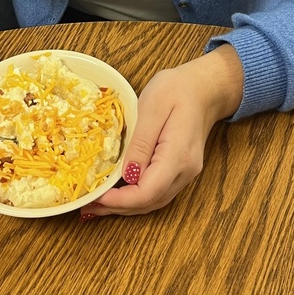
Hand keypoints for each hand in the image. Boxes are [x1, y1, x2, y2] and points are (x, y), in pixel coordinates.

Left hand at [80, 44, 242, 218]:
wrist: (205, 87)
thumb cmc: (177, 89)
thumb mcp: (153, 107)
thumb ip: (140, 143)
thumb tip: (127, 175)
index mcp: (178, 156)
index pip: (148, 192)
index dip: (120, 200)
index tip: (95, 196)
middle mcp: (185, 171)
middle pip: (150, 202)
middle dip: (118, 207)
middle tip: (88, 205)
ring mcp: (185, 173)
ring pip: (154, 201)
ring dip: (126, 206)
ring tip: (98, 203)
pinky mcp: (181, 169)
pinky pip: (158, 191)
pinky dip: (137, 197)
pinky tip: (120, 192)